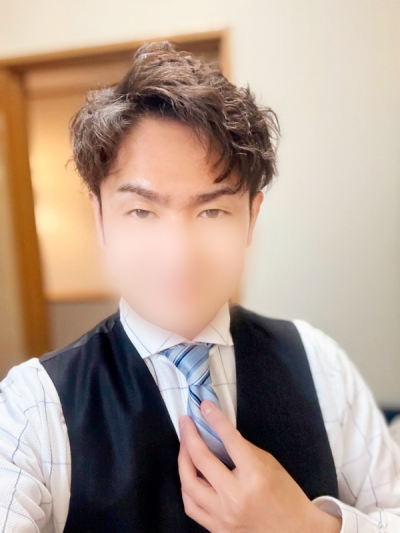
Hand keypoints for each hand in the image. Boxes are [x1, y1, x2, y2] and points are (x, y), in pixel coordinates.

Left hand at [178, 400, 341, 532]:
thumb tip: (221, 434)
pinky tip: (188, 474)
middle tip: (186, 422)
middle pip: (202, 460)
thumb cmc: (287, 497)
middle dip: (189, 436)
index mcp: (255, 476)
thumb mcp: (271, 465)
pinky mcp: (217, 529)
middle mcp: (236, 496)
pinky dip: (186, 487)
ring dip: (183, 460)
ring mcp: (224, 516)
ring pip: (189, 484)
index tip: (205, 406)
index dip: (215, 420)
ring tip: (184, 445)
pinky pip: (192, 506)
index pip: (230, 440)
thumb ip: (244, 449)